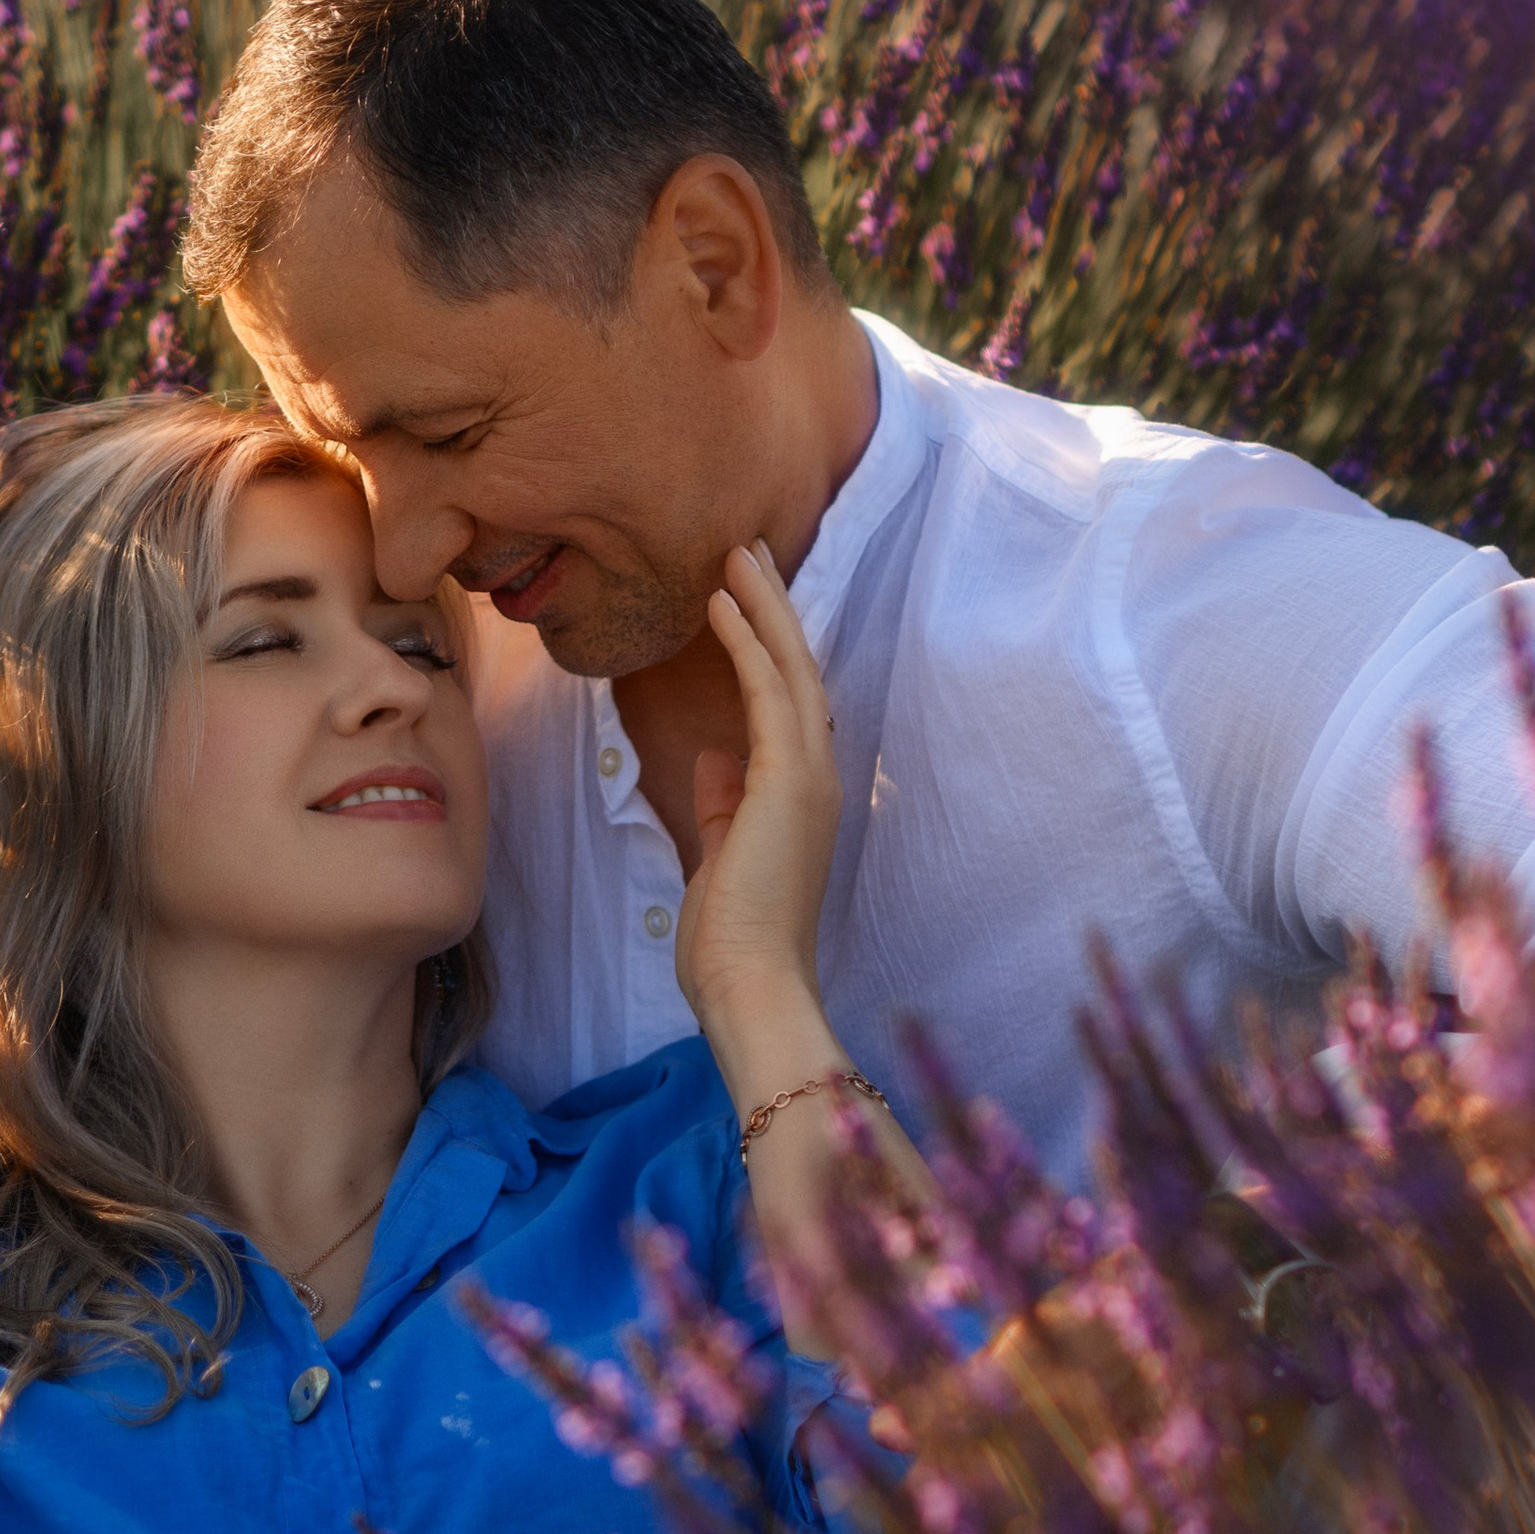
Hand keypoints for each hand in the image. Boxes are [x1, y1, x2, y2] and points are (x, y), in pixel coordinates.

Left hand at [674, 539, 845, 1073]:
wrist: (751, 984)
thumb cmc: (733, 937)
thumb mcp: (720, 855)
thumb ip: (722, 804)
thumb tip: (715, 758)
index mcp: (802, 793)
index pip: (787, 701)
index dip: (769, 644)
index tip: (744, 597)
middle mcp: (818, 775)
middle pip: (798, 668)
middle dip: (773, 606)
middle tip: (748, 549)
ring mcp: (810, 775)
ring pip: (791, 667)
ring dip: (763, 606)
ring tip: (738, 553)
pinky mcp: (788, 780)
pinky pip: (768, 693)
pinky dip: (746, 643)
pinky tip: (721, 602)